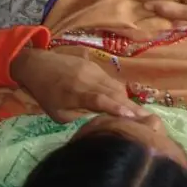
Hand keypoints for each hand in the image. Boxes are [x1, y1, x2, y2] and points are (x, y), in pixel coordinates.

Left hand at [11, 47, 140, 122]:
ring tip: (140, 115)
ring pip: (116, 86)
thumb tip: (99, 121)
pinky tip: (125, 102)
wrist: (38, 64)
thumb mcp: (58, 113)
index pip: (100, 100)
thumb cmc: (46, 93)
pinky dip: (119, 92)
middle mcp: (88, 79)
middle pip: (115, 93)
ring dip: (128, 100)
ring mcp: (93, 70)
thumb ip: (79, 117)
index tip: (132, 117)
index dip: (116, 108)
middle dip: (132, 108)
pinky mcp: (95, 65)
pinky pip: (111, 80)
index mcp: (76, 93)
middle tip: (148, 121)